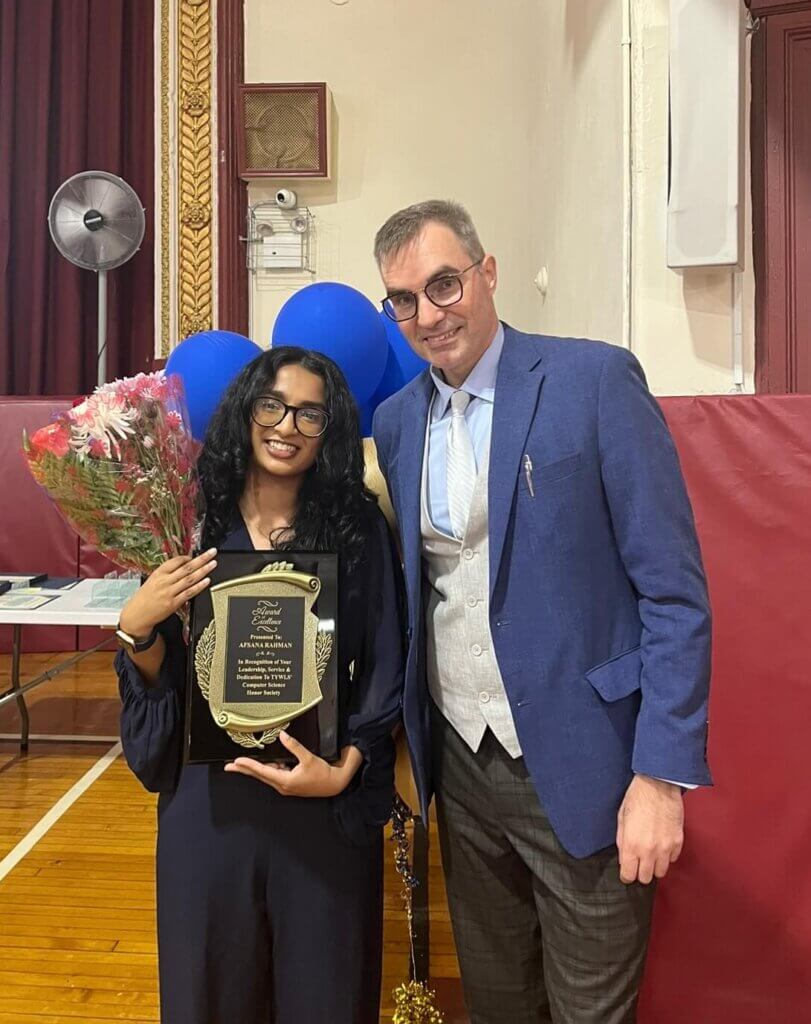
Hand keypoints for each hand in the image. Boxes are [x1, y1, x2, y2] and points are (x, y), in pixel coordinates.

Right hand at [118, 548, 217, 637]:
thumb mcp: (152, 580)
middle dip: (201, 559)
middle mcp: (164, 581)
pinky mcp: (173, 603)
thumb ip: (167, 573)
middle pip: (186, 568)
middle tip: (211, 552)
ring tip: (213, 564)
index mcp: (158, 573)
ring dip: (204, 570)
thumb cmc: (144, 598)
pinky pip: (189, 593)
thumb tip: (183, 564)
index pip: (175, 561)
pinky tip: (207, 581)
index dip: (187, 557)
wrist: (136, 615)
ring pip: (190, 579)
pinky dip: (199, 586)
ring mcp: (169, 592)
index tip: (195, 555)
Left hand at [224, 732, 362, 797]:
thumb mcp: (308, 758)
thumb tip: (283, 736)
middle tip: (228, 766)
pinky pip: (274, 774)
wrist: (334, 784)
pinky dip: (267, 768)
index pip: (262, 771)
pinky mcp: (289, 783)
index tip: (237, 761)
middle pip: (259, 775)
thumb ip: (294, 746)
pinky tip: (266, 762)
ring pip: (265, 775)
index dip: (248, 765)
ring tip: (242, 763)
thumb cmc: (322, 774)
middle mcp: (282, 785)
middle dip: (243, 770)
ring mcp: (285, 786)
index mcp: (285, 781)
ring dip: (254, 769)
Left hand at [616, 774, 683, 884]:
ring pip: (661, 872)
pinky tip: (661, 844)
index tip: (627, 870)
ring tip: (651, 854)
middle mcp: (649, 850)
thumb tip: (624, 857)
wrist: (658, 785)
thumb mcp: (621, 818)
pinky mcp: (678, 842)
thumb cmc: (638, 797)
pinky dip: (667, 855)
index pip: (629, 875)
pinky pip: (672, 859)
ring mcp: (666, 847)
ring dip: (655, 866)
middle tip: (639, 862)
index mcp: (632, 845)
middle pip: (646, 878)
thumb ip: (622, 841)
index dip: (626, 875)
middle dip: (640, 872)